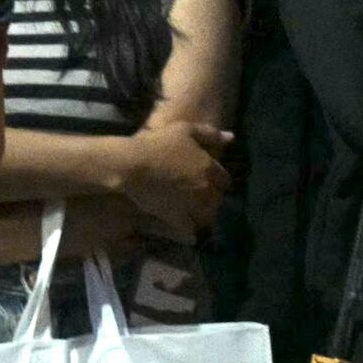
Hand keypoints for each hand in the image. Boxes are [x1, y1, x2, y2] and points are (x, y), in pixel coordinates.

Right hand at [107, 119, 230, 236]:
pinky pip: (190, 232)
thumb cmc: (156, 144)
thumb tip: (231, 137)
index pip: (224, 180)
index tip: (209, 180)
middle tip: (200, 196)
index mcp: (209, 167)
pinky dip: (190, 232)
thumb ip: (210, 134)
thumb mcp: (184, 130)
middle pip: (217, 199)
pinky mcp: (177, 219)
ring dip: (203, 215)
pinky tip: (186, 231)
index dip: (217, 180)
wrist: (131, 166)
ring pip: (207, 217)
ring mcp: (192, 206)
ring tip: (193, 213)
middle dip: (211, 198)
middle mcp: (205, 189)